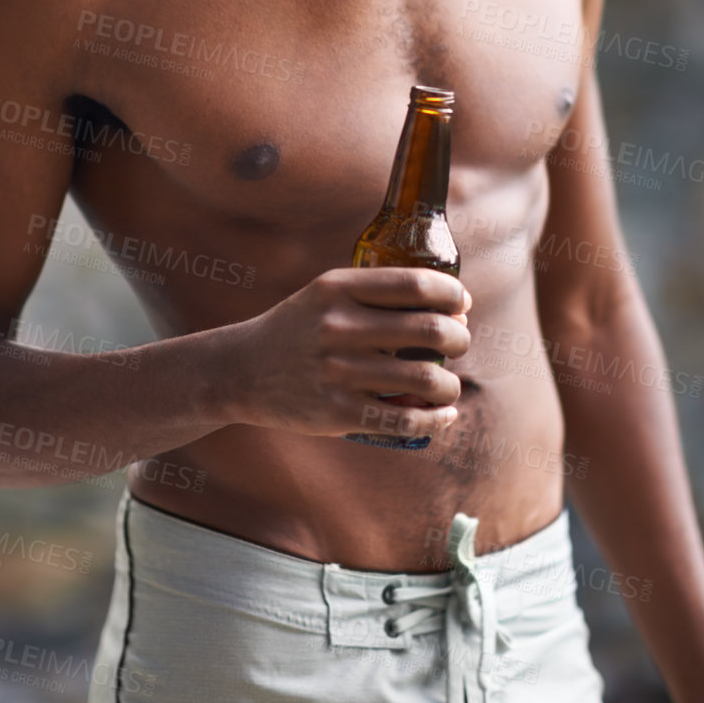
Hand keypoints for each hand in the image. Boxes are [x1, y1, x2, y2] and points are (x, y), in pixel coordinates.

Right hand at [226, 266, 471, 440]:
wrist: (241, 371)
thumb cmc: (297, 329)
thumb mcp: (325, 294)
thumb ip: (376, 294)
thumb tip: (450, 307)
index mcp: (337, 289)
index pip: (415, 283)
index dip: (451, 293)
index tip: (462, 303)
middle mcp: (338, 327)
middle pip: (430, 329)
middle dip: (459, 338)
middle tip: (459, 343)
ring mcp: (338, 371)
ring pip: (425, 378)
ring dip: (450, 384)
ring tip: (449, 385)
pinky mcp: (338, 412)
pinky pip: (404, 419)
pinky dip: (435, 418)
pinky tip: (443, 414)